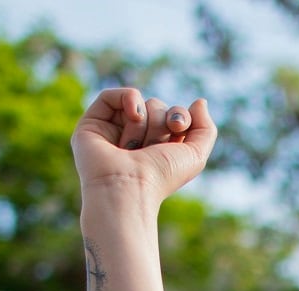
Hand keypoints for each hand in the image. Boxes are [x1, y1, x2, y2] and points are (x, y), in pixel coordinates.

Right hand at [71, 88, 217, 210]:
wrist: (130, 187)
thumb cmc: (161, 177)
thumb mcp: (196, 155)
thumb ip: (205, 128)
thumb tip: (199, 102)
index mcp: (158, 146)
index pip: (172, 115)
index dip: (180, 115)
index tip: (179, 127)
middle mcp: (135, 138)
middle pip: (156, 106)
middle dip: (161, 122)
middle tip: (154, 146)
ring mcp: (113, 130)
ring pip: (139, 103)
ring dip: (145, 122)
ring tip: (135, 147)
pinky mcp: (92, 124)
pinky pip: (113, 95)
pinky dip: (128, 99)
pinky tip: (133, 116)